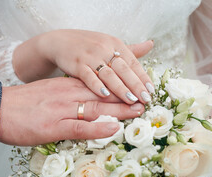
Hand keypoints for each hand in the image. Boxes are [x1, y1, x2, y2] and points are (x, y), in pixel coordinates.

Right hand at [0, 77, 144, 145]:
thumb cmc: (22, 104)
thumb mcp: (47, 93)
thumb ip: (66, 96)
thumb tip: (82, 103)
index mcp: (66, 86)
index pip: (97, 85)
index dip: (118, 88)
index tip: (133, 90)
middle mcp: (67, 94)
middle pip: (102, 94)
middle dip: (125, 96)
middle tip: (146, 99)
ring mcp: (61, 110)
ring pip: (96, 108)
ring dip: (119, 110)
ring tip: (139, 111)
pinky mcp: (53, 126)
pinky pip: (80, 126)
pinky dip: (98, 127)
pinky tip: (113, 129)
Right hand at [13, 29, 154, 103]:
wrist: (61, 41)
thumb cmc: (88, 45)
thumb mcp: (110, 44)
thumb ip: (130, 50)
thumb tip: (150, 44)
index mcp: (115, 44)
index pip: (133, 62)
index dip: (143, 76)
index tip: (151, 91)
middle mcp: (105, 49)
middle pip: (123, 69)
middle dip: (135, 85)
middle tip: (145, 99)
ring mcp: (91, 56)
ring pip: (108, 74)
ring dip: (120, 88)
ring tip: (131, 100)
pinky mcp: (77, 64)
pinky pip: (88, 76)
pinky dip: (97, 85)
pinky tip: (104, 95)